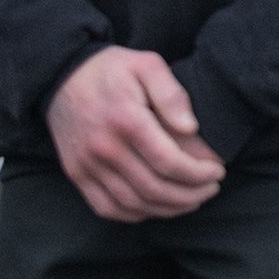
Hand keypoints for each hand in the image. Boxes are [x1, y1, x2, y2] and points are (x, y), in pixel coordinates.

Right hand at [46, 47, 224, 222]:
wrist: (61, 76)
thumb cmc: (112, 69)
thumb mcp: (147, 64)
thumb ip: (172, 93)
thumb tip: (190, 127)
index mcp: (126, 120)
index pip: (169, 162)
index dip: (198, 173)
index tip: (217, 171)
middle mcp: (104, 148)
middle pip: (154, 189)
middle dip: (190, 195)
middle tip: (211, 189)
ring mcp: (87, 165)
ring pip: (133, 204)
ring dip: (168, 209)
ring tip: (193, 201)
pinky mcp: (76, 175)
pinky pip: (107, 208)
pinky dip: (136, 214)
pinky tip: (158, 207)